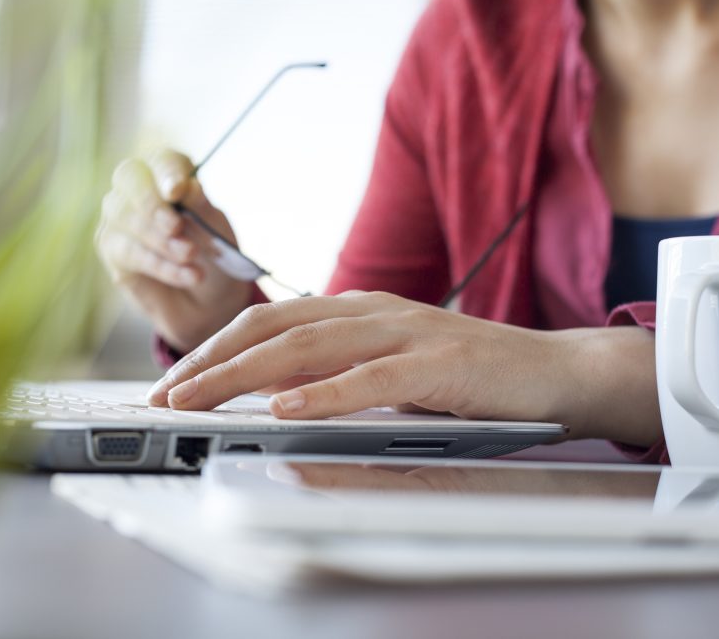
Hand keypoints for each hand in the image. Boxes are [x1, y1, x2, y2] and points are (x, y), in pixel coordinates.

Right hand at [96, 148, 251, 351]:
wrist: (211, 301)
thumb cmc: (216, 257)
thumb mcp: (218, 231)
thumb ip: (201, 207)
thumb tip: (186, 186)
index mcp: (170, 177)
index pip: (162, 160)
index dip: (167, 171)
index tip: (178, 190)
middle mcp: (139, 190)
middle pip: (129, 178)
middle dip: (152, 202)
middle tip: (176, 226)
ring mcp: (120, 218)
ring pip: (126, 218)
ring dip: (161, 240)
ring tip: (191, 256)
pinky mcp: (111, 250)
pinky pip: (129, 252)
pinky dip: (161, 265)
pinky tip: (189, 276)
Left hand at [146, 291, 570, 424]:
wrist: (552, 370)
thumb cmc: (467, 373)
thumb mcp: (389, 365)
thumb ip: (336, 369)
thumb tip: (271, 390)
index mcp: (357, 308)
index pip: (269, 318)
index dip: (216, 347)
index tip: (175, 381)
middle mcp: (373, 310)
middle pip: (274, 327)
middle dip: (211, 361)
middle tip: (166, 394)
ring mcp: (406, 332)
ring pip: (308, 347)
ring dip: (244, 375)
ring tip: (199, 399)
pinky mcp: (437, 363)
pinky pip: (371, 378)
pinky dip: (323, 394)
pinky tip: (284, 410)